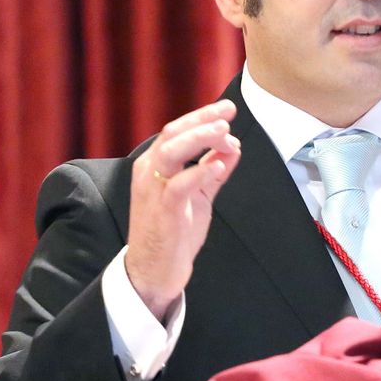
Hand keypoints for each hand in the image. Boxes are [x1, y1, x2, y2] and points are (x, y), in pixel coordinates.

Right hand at [125, 100, 241, 318]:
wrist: (153, 272)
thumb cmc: (172, 233)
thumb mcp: (198, 196)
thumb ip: (212, 172)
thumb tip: (231, 148)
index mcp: (155, 166)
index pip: (176, 131)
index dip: (201, 117)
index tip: (227, 109)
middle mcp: (149, 172)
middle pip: (172, 134)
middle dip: (201, 119)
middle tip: (228, 112)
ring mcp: (153, 191)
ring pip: (171, 152)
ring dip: (199, 138)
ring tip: (224, 131)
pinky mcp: (163, 211)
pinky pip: (178, 186)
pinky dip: (199, 172)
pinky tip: (217, 165)